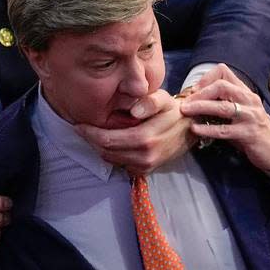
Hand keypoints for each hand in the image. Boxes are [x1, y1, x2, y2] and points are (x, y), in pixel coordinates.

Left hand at [75, 90, 193, 174]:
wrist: (190, 129)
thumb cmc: (173, 111)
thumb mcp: (164, 99)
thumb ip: (150, 101)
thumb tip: (135, 111)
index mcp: (145, 138)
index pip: (108, 140)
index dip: (90, 134)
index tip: (79, 125)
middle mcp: (144, 156)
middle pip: (106, 152)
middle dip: (91, 141)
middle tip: (83, 129)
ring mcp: (145, 165)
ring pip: (111, 159)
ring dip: (100, 148)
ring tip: (96, 134)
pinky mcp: (146, 170)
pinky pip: (121, 165)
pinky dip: (113, 154)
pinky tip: (112, 142)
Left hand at [181, 64, 269, 170]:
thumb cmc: (252, 130)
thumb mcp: (240, 111)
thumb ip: (223, 102)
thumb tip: (195, 99)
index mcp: (245, 92)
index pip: (224, 71)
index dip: (206, 78)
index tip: (194, 91)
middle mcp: (249, 100)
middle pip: (222, 86)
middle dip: (201, 93)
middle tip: (186, 103)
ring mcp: (250, 116)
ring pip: (222, 107)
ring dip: (201, 107)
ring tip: (186, 111)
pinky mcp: (248, 134)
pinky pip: (224, 130)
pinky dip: (207, 129)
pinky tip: (195, 129)